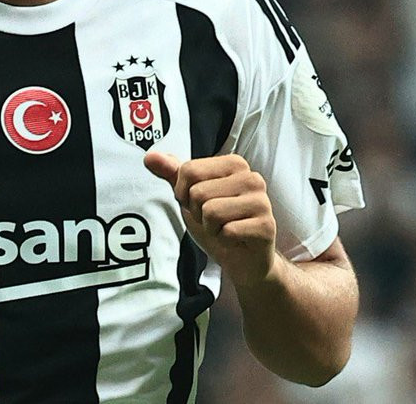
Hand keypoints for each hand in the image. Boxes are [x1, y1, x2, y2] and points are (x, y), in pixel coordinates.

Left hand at [144, 152, 277, 289]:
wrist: (243, 259)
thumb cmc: (217, 222)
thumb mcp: (189, 196)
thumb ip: (172, 173)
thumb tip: (149, 156)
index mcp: (234, 164)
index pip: (188, 170)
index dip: (184, 193)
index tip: (198, 203)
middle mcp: (252, 178)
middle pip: (198, 192)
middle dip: (198, 212)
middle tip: (214, 219)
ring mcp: (261, 201)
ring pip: (211, 211)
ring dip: (210, 227)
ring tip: (223, 228)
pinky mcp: (266, 225)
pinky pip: (227, 231)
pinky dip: (223, 239)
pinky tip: (235, 239)